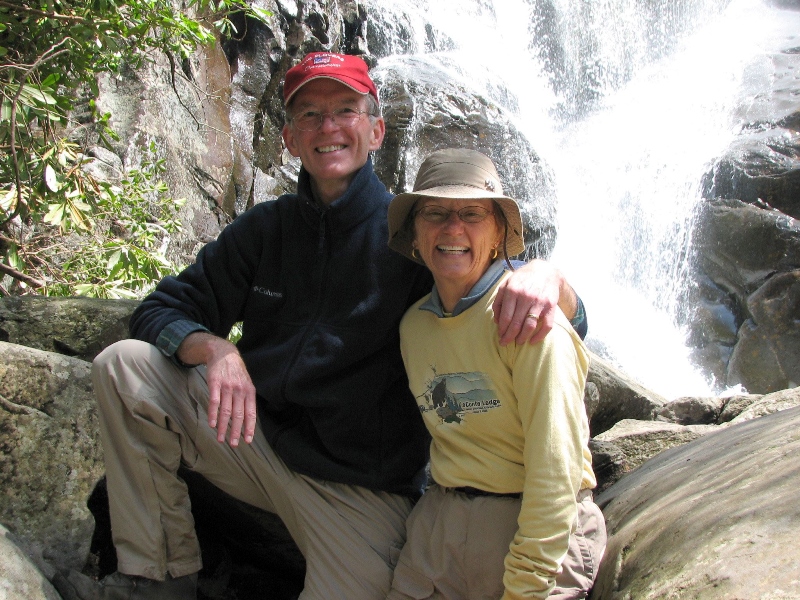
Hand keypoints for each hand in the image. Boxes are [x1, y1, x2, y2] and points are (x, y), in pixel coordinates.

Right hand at [177, 332, 256, 446]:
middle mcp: (240, 390)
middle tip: (234, 444)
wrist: (223, 353)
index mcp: (249, 391)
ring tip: (221, 439)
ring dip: (223, 427)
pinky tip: (211, 424)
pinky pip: (214, 401)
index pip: (251, 413)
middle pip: (238, 414)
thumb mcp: (246, 383)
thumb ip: (247, 400)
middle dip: (236, 431)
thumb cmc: (236, 372)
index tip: (247, 440)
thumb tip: (249, 420)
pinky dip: (213, 414)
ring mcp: (227, 386)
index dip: (250, 427)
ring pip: (226, 411)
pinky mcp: (215, 383)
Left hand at [492, 259, 574, 345]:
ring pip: (530, 326)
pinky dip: (539, 336)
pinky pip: (546, 325)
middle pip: (516, 323)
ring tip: (518, 342)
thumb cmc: (522, 279)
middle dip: (509, 336)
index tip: (500, 336)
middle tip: (505, 343)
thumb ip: (499, 301)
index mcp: (512, 291)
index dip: (502, 329)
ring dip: (522, 338)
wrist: (545, 271)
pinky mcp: (551, 306)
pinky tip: (532, 341)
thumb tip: (497, 321)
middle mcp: (526, 297)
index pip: (506, 317)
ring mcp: (539, 302)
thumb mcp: (506, 284)